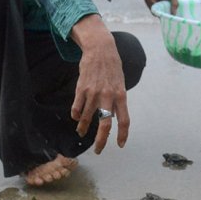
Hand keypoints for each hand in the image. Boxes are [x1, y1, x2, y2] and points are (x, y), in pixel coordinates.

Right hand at [70, 15, 129, 154]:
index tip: (120, 145)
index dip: (123, 135)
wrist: (100, 49)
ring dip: (84, 128)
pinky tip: (76, 118)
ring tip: (82, 132)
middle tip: (98, 150)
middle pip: (105, 124)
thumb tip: (111, 117)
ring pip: (87, 118)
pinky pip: (77, 108)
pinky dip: (76, 115)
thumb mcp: (120, 83)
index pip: (124, 120)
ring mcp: (94, 93)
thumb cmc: (112, 67)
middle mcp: (108, 96)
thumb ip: (117, 100)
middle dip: (101, 141)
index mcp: (121, 95)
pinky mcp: (82, 88)